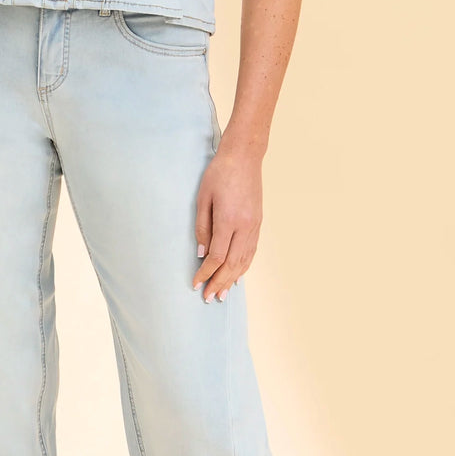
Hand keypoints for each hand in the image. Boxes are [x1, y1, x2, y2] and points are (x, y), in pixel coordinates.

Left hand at [192, 136, 261, 300]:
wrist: (244, 156)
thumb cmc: (219, 173)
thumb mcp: (203, 198)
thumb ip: (202, 228)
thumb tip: (202, 254)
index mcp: (229, 220)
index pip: (217, 257)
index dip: (206, 274)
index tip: (196, 284)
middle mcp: (245, 226)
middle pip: (232, 264)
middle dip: (220, 283)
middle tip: (209, 298)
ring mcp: (255, 226)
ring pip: (245, 260)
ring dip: (233, 279)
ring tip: (223, 294)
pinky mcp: (258, 223)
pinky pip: (252, 251)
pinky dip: (244, 266)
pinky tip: (237, 275)